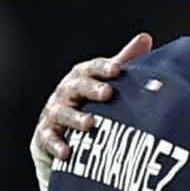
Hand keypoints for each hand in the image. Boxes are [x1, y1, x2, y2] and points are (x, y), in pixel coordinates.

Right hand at [31, 33, 152, 161]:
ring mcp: (53, 113)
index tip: (118, 70)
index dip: (103, 68)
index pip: (92, 69)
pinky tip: (67, 152)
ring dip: (76, 118)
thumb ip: (125, 61)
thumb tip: (145, 37)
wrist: (68, 134)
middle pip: (75, 87)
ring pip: (62, 113)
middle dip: (91, 89)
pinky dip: (56, 145)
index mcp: (82, 77)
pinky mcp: (44, 136)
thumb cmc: (93, 103)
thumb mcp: (108, 82)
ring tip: (91, 123)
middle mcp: (65, 92)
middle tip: (107, 93)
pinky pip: (48, 139)